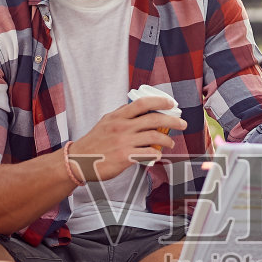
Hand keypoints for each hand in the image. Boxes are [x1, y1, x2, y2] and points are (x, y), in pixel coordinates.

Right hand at [69, 98, 187, 180]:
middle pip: (154, 119)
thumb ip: (122, 115)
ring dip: (167, 140)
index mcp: (118, 116)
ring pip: (155, 136)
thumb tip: (139, 109)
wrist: (79, 160)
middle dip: (173, 120)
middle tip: (182, 123)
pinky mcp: (125, 157)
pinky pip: (149, 153)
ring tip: (170, 143)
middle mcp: (122, 126)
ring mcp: (124, 142)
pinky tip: (158, 154)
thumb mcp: (106, 122)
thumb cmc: (93, 143)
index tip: (171, 103)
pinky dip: (157, 154)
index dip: (160, 101)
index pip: (143, 103)